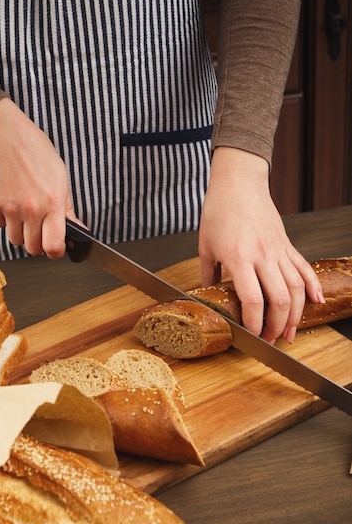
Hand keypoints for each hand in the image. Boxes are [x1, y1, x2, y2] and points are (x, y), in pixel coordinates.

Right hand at [0, 98, 80, 258]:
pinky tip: (9, 200)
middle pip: (32, 248)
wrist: (4, 134)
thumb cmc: (35, 152)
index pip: (54, 247)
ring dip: (20, 231)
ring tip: (23, 211)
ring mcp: (9, 208)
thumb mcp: (60, 178)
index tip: (55, 248)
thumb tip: (79, 230)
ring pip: (15, 240)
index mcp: (52, 203)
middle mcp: (31, 209)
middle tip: (38, 228)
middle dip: (37, 243)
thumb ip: (68, 208)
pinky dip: (3, 218)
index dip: (55, 252)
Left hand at [198, 147, 323, 342]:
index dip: (254, 323)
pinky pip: (304, 269)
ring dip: (296, 314)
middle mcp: (262, 255)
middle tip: (269, 340)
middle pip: (280, 299)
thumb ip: (208, 275)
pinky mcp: (287, 245)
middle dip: (276, 325)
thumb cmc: (219, 212)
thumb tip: (206, 298)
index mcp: (239, 257)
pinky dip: (313, 287)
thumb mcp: (206, 246)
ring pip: (297, 288)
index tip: (251, 335)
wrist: (238, 183)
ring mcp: (278, 250)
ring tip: (290, 332)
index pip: (253, 299)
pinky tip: (317, 302)